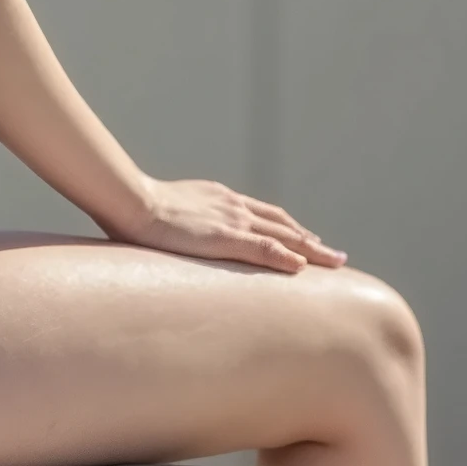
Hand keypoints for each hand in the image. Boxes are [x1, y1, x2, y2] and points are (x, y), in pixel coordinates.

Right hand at [117, 177, 346, 273]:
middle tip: (335, 255)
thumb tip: (180, 234)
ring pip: (283, 234)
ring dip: (312, 248)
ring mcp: (232, 221)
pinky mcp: (225, 238)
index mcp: (222, 199)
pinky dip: (286, 256)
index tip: (308, 239)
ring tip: (334, 261)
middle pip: (283, 224)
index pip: (266, 214)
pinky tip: (303, 267)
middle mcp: (234, 206)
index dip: (289, 227)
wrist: (132, 202)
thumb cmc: (140, 208)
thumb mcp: (172, 209)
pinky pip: (264, 248)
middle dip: (310, 239)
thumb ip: (186, 220)